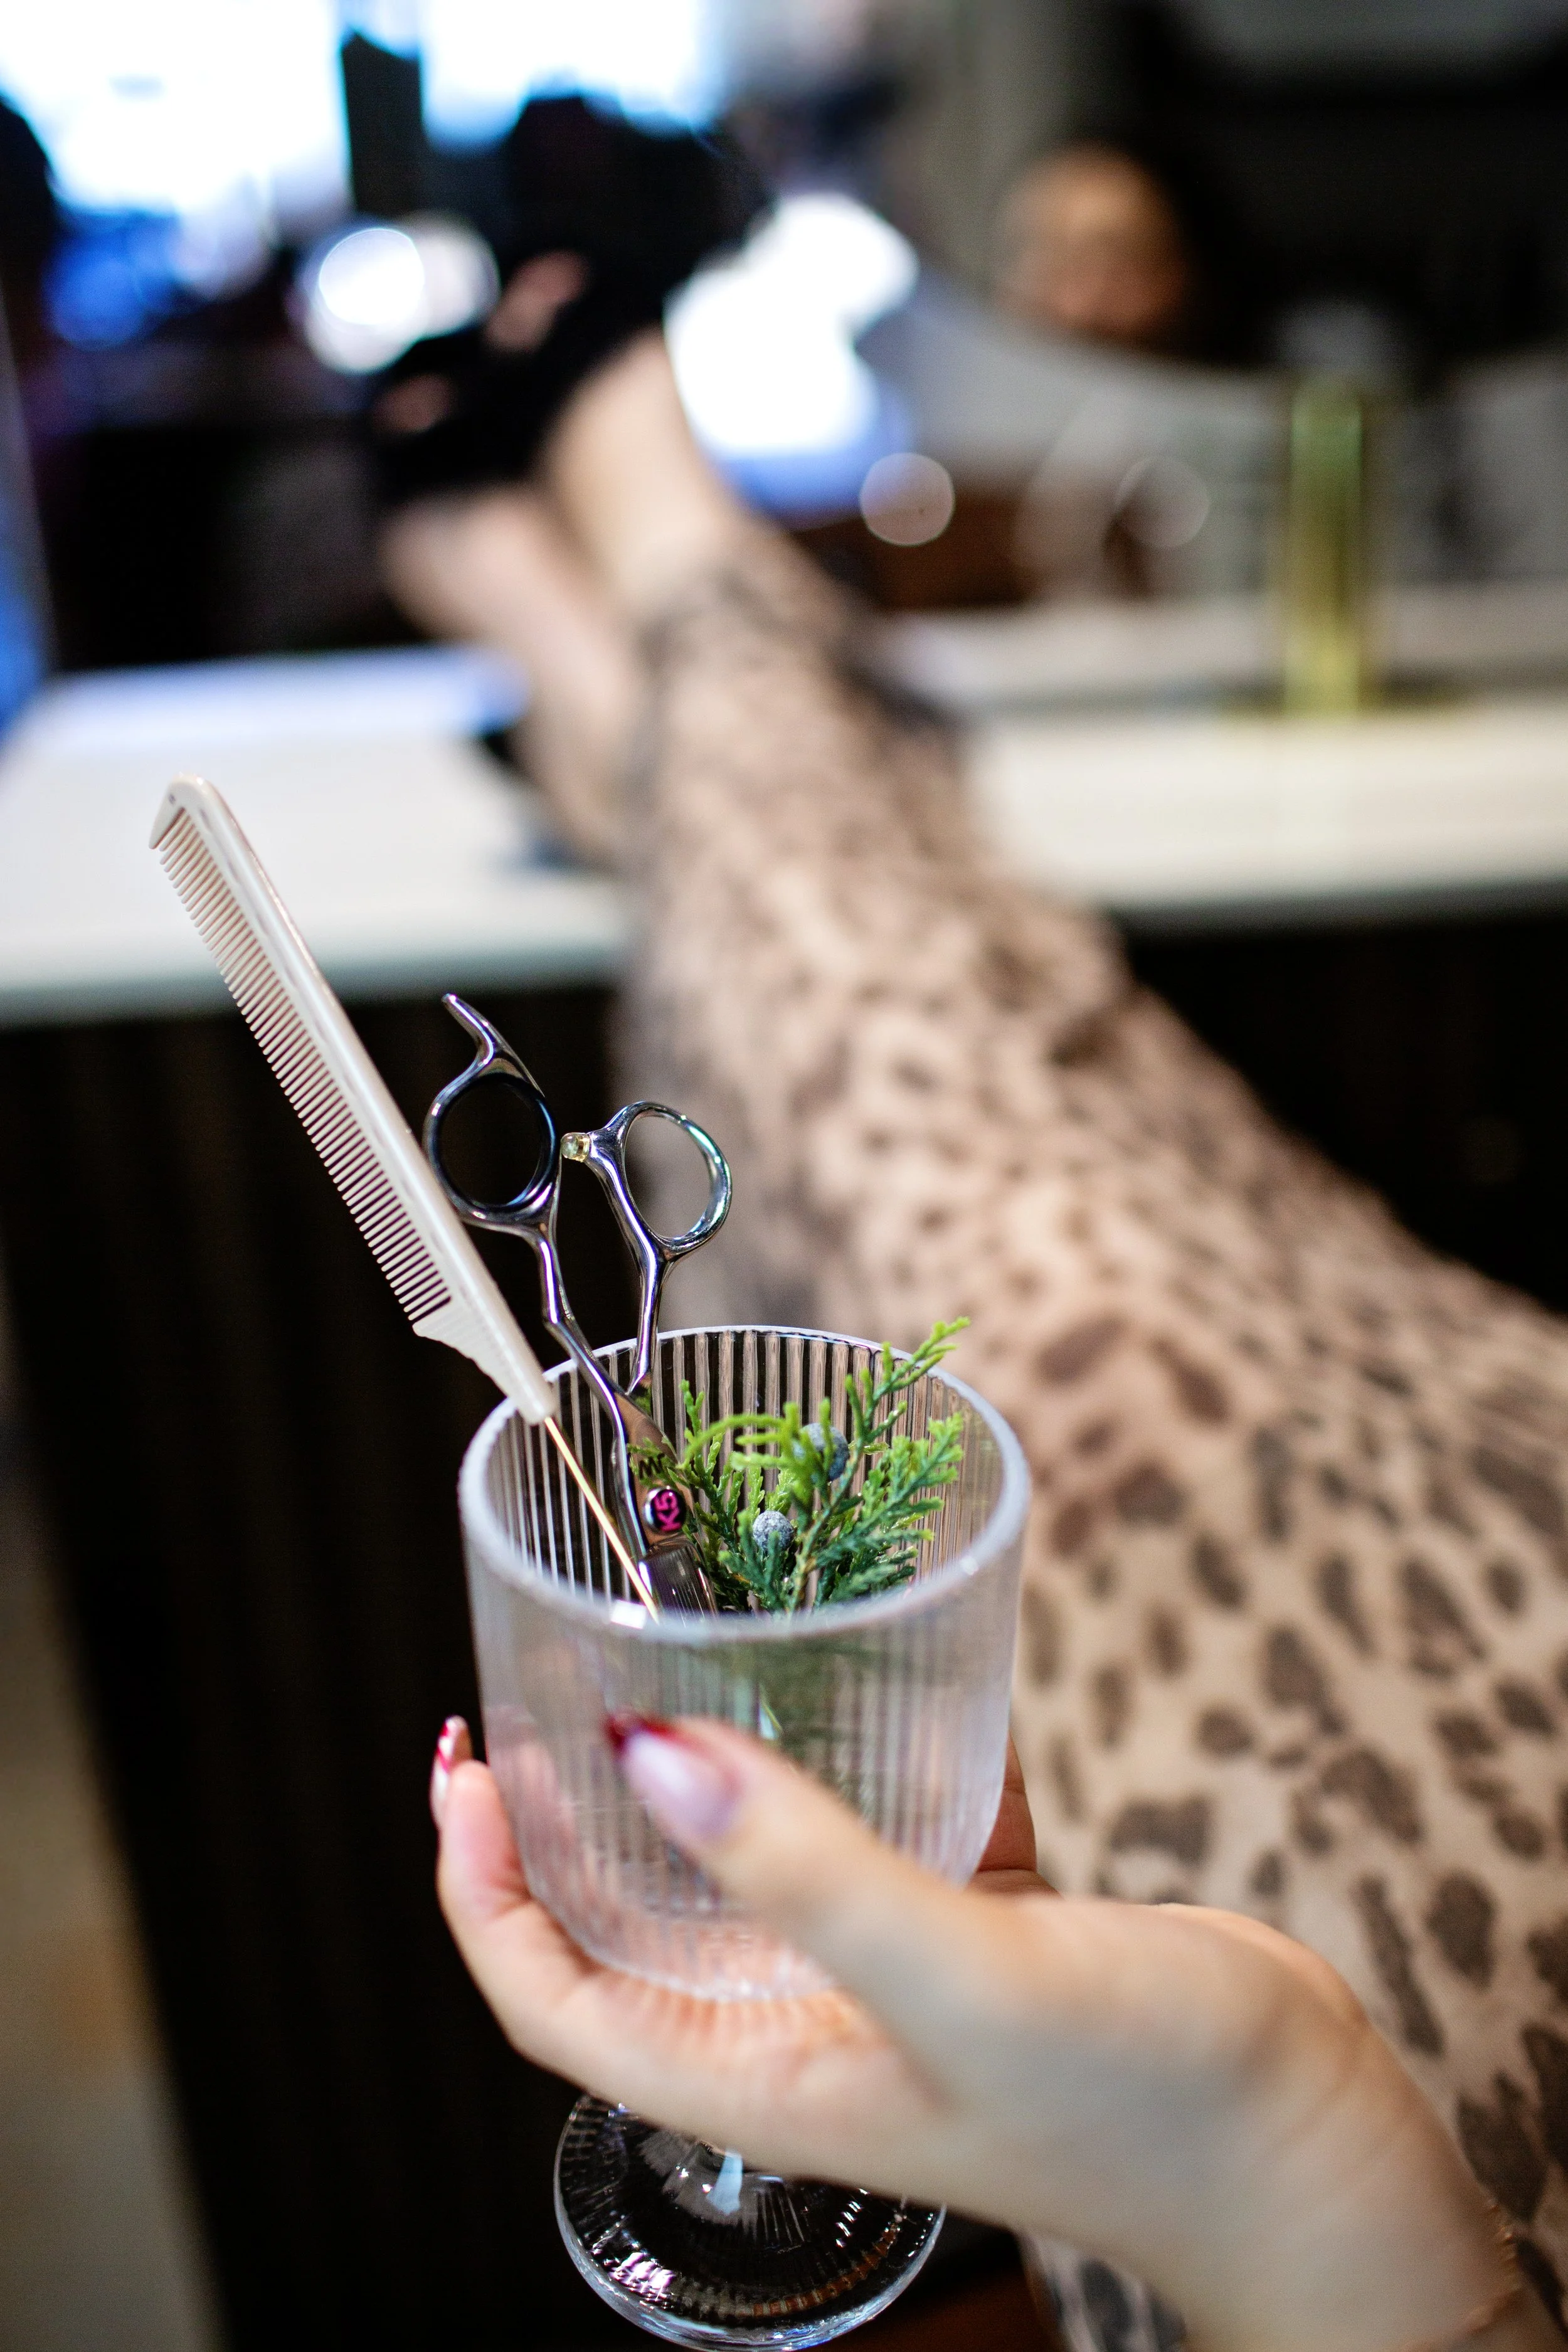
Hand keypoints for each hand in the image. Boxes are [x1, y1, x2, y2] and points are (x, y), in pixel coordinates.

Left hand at [432, 1716, 1531, 2351]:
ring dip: (685, 1781)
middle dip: (559, 1816)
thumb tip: (645, 1754)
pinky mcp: (959, 1929)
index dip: (480, 1887)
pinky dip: (830, 1762)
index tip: (463, 1759)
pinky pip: (854, 1837)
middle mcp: (797, 2030)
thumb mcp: (962, 1979)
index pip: (550, 1995)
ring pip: (735, 1875)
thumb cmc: (1142, 2095)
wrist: (1305, 2138)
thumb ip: (809, 1872)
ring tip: (662, 1659)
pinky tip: (837, 1675)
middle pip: (622, 1927)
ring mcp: (876, 1979)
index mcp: (761, 2075)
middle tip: (539, 1681)